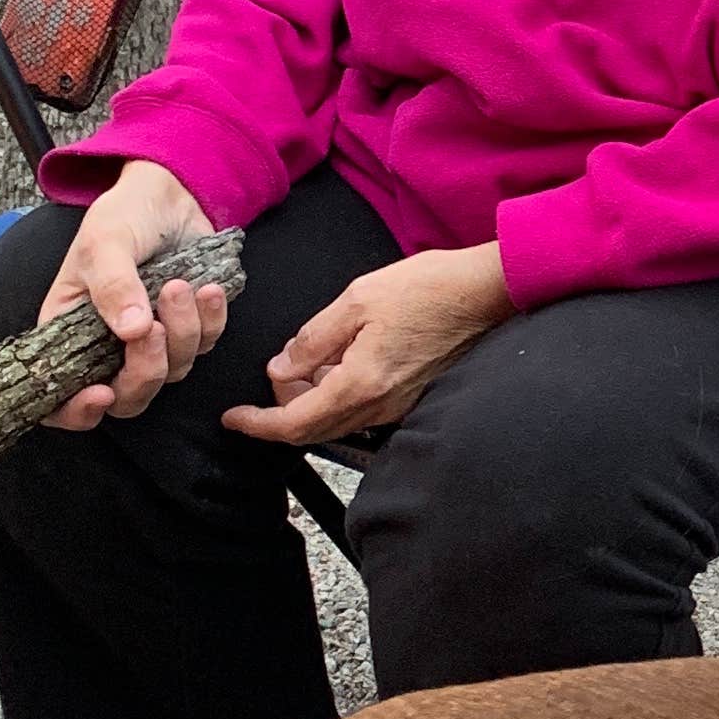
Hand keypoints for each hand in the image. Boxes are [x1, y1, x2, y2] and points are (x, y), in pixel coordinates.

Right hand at [39, 163, 227, 429]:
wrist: (170, 192)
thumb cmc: (122, 215)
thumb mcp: (105, 241)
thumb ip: (113, 284)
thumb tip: (131, 331)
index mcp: (66, 332)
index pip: (58, 398)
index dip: (75, 412)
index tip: (100, 394)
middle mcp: (106, 346)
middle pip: (127, 396)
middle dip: (144, 370)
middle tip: (154, 327)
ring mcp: (150, 341)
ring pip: (172, 371)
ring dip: (181, 333)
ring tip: (180, 285)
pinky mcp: (189, 328)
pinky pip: (206, 345)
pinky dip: (211, 322)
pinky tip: (209, 289)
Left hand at [220, 246, 512, 447]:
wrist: (484, 293)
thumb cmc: (428, 289)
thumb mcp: (355, 300)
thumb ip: (311, 339)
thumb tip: (282, 368)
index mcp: (360, 384)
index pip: (294, 423)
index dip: (258, 425)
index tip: (234, 418)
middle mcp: (379, 405)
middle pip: (313, 429)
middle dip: (283, 408)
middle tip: (281, 368)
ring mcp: (396, 405)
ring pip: (336, 420)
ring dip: (311, 399)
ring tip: (310, 357)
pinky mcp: (409, 396)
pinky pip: (359, 410)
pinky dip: (337, 394)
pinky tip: (340, 360)